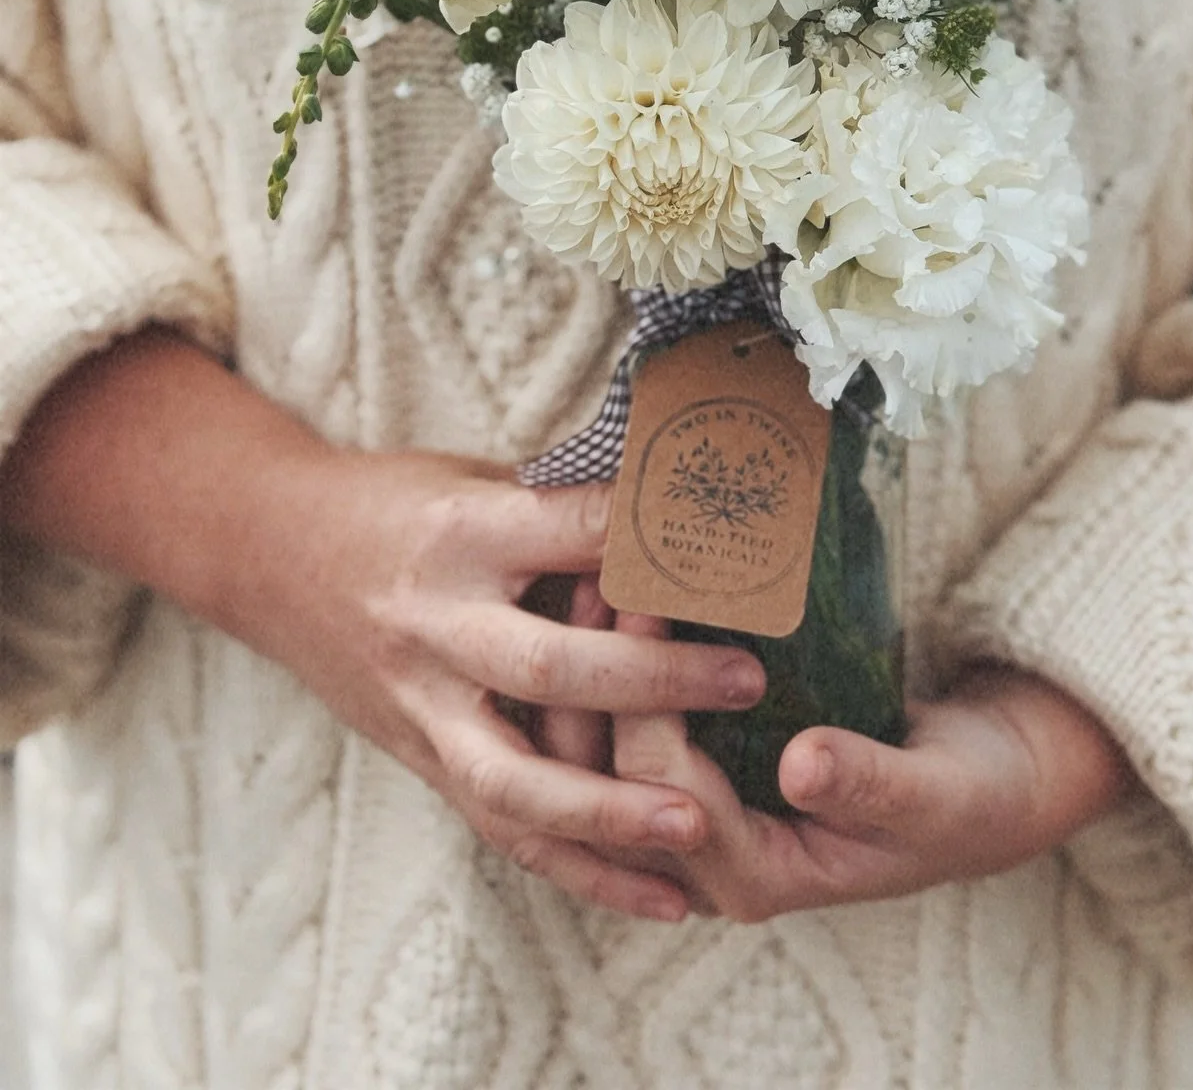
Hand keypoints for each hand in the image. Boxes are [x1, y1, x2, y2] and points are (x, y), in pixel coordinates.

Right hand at [1, 333, 766, 922]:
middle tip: (744, 681)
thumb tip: (687, 506)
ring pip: (515, 779)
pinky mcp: (420, 756)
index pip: (570, 535)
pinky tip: (658, 894)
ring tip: (698, 828)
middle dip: (653, 681)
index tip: (739, 548)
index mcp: (461, 533)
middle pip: (548, 667)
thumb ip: (564, 505)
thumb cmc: (395, 503)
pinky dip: (581, 869)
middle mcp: (437, 622)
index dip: (653, 541)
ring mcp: (423, 701)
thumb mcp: (474, 478)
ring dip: (610, 812)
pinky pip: (502, 827)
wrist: (268, 551)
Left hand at [606, 615, 1131, 921]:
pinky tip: (616, 604)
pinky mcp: (700, 779)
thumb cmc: (961, 795)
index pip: (665, 792)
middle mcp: (707, 864)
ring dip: (590, 677)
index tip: (643, 603)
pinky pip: (632, 738)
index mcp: (757, 880)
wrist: (978, 788)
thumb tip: (804, 764)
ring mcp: (697, 825)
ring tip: (591, 580)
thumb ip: (870, 783)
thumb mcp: (933, 791)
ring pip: (603, 766)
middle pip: (610, 783)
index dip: (645, 698)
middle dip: (594, 682)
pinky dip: (618, 676)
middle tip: (595, 579)